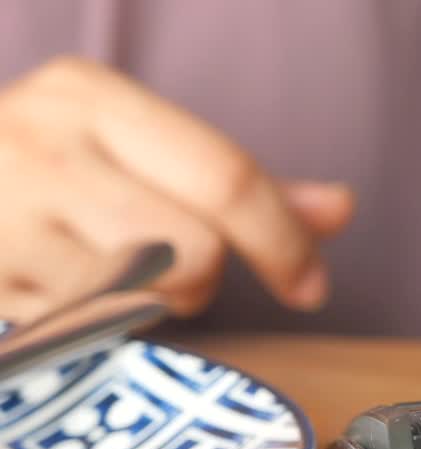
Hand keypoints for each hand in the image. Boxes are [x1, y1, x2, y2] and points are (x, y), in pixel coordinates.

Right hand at [0, 57, 354, 320]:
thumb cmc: (53, 177)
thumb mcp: (139, 154)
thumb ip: (240, 186)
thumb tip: (339, 209)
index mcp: (91, 96)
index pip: (227, 178)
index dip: (284, 242)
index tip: (310, 286)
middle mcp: (41, 144)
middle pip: (195, 247)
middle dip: (202, 275)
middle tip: (165, 264)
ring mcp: (1, 217)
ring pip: (145, 297)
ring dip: (151, 305)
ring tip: (109, 276)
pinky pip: (87, 332)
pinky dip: (97, 327)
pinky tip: (66, 293)